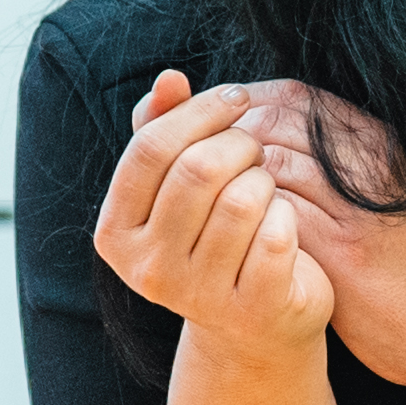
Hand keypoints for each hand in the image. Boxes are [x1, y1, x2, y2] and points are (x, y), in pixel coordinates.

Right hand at [95, 71, 332, 363]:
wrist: (255, 326)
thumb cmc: (214, 240)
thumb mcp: (178, 190)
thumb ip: (166, 131)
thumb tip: (169, 78)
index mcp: (116, 232)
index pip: (150, 148)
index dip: (199, 111)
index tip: (236, 98)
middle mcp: (147, 269)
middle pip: (198, 169)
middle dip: (239, 145)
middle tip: (256, 150)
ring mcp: (197, 296)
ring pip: (243, 199)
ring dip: (266, 181)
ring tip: (268, 189)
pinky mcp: (252, 309)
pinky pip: (278, 235)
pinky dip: (289, 217)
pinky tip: (286, 223)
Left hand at [225, 82, 405, 394]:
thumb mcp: (380, 199)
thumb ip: (335, 167)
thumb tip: (271, 144)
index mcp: (378, 142)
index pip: (294, 96)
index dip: (243, 107)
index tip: (212, 131)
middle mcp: (369, 161)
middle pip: (272, 120)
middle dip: (222, 136)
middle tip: (188, 161)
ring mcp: (357, 202)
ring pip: (267, 161)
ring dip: (223, 175)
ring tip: (198, 198)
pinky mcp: (344, 248)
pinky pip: (274, 211)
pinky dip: (241, 213)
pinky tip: (221, 231)